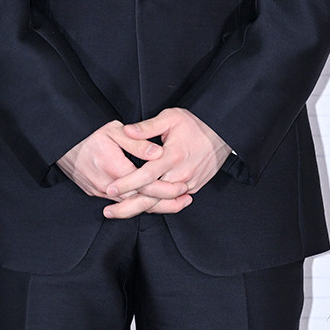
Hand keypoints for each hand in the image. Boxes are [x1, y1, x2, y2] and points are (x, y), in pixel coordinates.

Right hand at [57, 120, 191, 214]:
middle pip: (141, 201)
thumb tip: (158, 152)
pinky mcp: (94, 192)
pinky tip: (151, 199)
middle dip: (165, 202)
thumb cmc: (89, 131)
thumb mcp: (114, 130)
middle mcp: (106, 185)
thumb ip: (138, 142)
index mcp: (114, 168)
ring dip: (153, 204)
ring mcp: (98, 191)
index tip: (183, 187)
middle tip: (186, 198)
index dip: (166, 188)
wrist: (62, 140)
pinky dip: (137, 202)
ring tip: (176, 202)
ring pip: (131, 205)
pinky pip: (120, 202)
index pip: (145, 185)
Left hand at [102, 108, 231, 219]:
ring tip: (119, 212)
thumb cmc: (195, 123)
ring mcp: (188, 183)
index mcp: (172, 156)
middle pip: (152, 197)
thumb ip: (147, 127)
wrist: (222, 133)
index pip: (146, 175)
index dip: (127, 183)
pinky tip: (141, 207)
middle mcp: (180, 174)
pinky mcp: (193, 188)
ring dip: (140, 209)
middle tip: (107, 211)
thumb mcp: (170, 117)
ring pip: (161, 203)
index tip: (110, 189)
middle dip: (128, 206)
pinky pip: (172, 202)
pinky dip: (156, 206)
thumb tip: (127, 130)